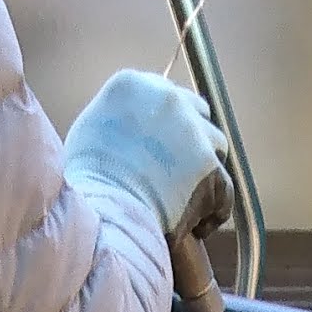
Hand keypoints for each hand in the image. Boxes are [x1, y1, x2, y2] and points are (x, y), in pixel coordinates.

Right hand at [64, 66, 234, 241]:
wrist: (104, 208)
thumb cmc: (87, 179)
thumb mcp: (91, 129)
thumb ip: (118, 117)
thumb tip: (131, 126)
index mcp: (134, 85)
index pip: (164, 94)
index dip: (166, 122)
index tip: (163, 143)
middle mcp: (167, 98)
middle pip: (196, 111)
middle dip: (191, 137)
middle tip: (180, 168)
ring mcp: (193, 131)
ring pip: (215, 145)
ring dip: (205, 168)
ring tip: (188, 197)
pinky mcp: (211, 166)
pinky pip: (224, 188)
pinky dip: (214, 208)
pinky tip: (198, 226)